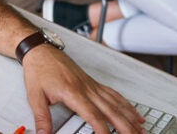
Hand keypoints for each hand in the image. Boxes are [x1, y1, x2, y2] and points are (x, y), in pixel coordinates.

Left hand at [22, 47, 143, 133]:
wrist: (41, 50)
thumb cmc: (39, 69)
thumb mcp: (34, 96)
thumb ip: (41, 118)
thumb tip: (43, 133)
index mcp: (73, 93)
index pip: (93, 115)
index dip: (103, 129)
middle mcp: (86, 89)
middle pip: (111, 111)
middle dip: (126, 126)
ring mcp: (92, 85)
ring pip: (117, 104)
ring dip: (131, 118)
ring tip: (142, 130)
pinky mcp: (93, 83)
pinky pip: (114, 95)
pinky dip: (126, 105)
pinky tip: (135, 114)